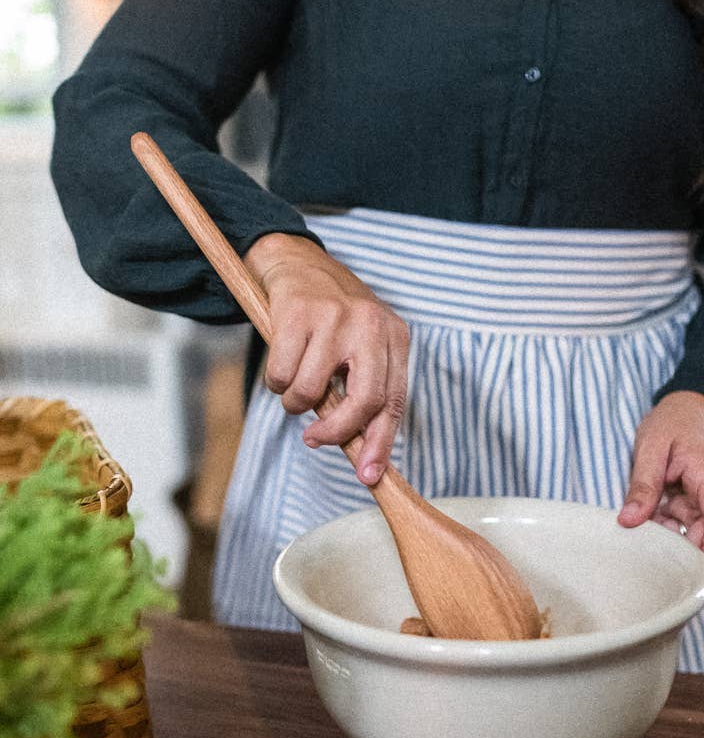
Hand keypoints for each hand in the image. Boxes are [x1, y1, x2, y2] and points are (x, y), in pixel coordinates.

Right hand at [244, 232, 409, 485]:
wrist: (296, 262)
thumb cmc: (330, 319)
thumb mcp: (361, 346)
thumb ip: (364, 390)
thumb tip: (361, 453)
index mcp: (394, 336)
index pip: (394, 401)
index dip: (381, 443)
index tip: (367, 475)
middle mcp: (370, 325)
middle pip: (364, 401)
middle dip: (336, 432)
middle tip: (314, 440)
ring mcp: (334, 317)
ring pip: (311, 393)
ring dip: (294, 402)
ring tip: (294, 384)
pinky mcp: (298, 313)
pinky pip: (281, 374)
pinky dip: (276, 381)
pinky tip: (282, 360)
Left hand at [617, 391, 703, 570]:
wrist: (688, 407)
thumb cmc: (673, 422)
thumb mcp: (651, 448)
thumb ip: (642, 485)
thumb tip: (629, 521)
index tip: (698, 573)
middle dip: (680, 551)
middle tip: (647, 561)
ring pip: (691, 531)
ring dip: (667, 537)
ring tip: (638, 540)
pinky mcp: (696, 501)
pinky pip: (682, 523)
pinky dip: (663, 525)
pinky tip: (643, 525)